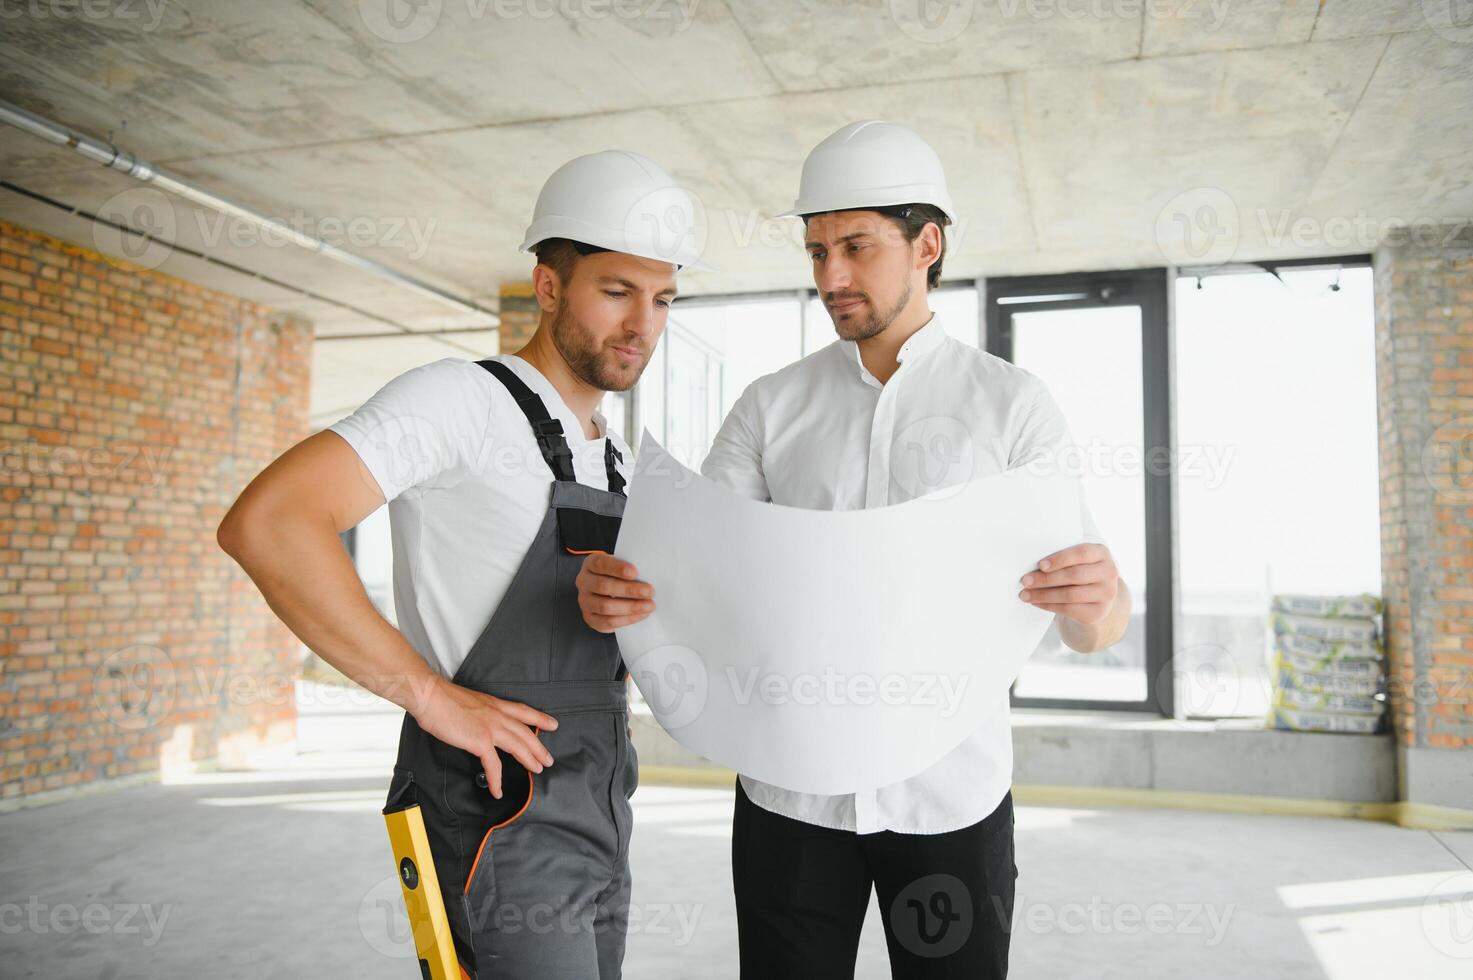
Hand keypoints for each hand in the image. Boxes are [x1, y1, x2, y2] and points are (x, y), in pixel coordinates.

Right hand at [416, 676, 557, 798]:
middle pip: (525, 733)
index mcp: (495, 704)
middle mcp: (497, 715)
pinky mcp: (480, 741)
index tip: (553, 724)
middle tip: (549, 759)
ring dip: (529, 759)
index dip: (539, 718)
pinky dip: (497, 780)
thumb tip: (477, 723)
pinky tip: (498, 790)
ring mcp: (491, 728)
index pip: (523, 711)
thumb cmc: (443, 699)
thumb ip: (479, 713)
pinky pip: (493, 765)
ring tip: (538, 770)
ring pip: (518, 746)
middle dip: (539, 747)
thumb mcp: (470, 702)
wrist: (431, 697)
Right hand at [576, 551, 654, 632]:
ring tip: (649, 606)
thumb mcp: (620, 565)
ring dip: (630, 607)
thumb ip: (630, 568)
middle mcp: (584, 582)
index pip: (601, 564)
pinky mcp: (590, 618)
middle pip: (604, 586)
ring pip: (604, 606)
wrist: (606, 590)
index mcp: (590, 564)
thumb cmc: (617, 575)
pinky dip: (626, 620)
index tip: (635, 572)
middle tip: (650, 592)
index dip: (618, 568)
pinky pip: (606, 622)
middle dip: (629, 590)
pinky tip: (641, 615)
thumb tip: (651, 574)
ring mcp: (585, 601)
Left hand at [1018, 542, 1118, 626]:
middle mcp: (1109, 573)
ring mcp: (1106, 594)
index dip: (1060, 559)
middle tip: (1025, 580)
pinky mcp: (1098, 612)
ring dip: (1043, 595)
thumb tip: (1032, 565)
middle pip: (1074, 575)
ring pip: (1070, 594)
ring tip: (1025, 594)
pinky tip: (1036, 602)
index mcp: (1101, 553)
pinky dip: (1048, 605)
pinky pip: (1069, 609)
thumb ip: (1063, 559)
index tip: (1040, 565)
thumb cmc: (1079, 572)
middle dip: (1046, 578)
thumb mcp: (1077, 560)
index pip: (1081, 553)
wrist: (1097, 597)